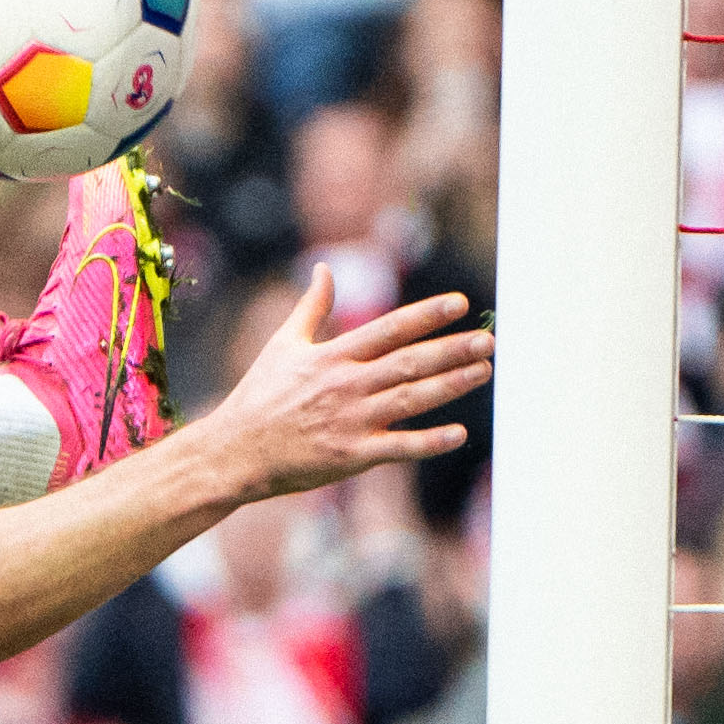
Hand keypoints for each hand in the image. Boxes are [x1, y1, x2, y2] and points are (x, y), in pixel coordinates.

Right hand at [180, 279, 493, 505]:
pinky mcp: (351, 456)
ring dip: (451, 385)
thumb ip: (312, 306)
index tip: (459, 304)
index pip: (389, 329)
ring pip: (411, 400)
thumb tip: (325, 268)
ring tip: (484, 371)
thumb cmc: (259, 396)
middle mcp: (346, 385)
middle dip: (452, 349)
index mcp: (333, 356)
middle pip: (409, 363)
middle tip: (488, 339)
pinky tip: (459, 432)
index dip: (427, 316)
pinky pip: (398, 447)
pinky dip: (429, 441)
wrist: (235, 451)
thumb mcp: (283, 344)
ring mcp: (351, 421)